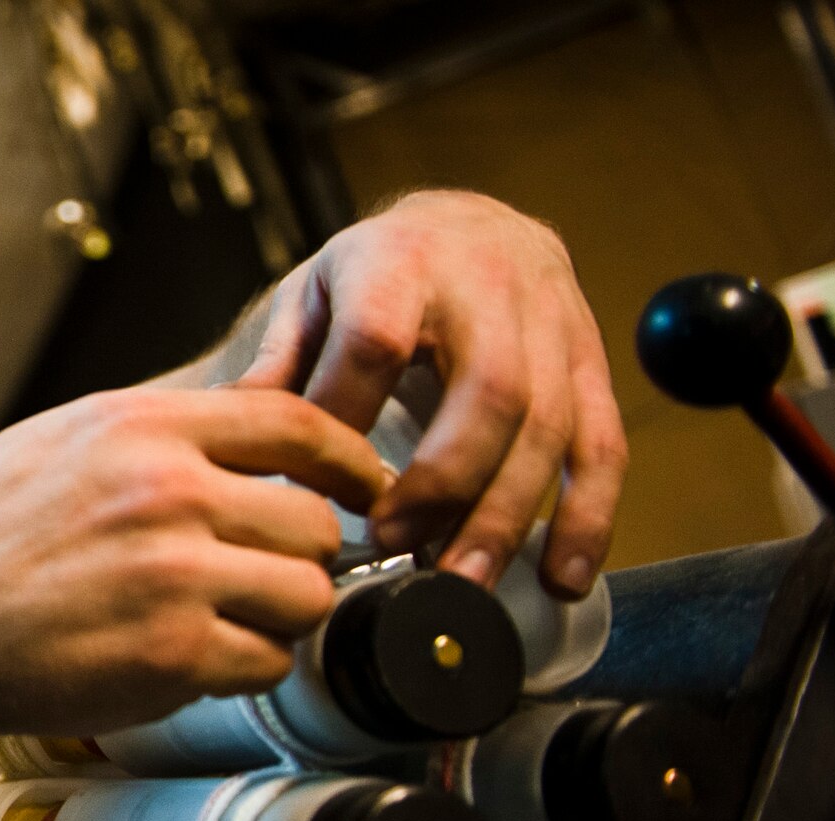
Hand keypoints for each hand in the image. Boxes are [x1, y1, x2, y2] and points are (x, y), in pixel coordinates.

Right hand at [0, 386, 389, 740]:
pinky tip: (186, 661)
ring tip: (218, 623)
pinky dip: (242, 670)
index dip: (352, 460)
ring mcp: (174, 575)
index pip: (299, 424)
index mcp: (142, 427)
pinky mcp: (172, 655)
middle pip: (317, 524)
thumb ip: (153, 434)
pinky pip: (266, 663)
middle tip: (258, 579)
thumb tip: (251, 436)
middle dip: (301, 558)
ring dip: (277, 619)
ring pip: (306, 598)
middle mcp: (168, 492)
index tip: (365, 488)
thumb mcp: (56, 442)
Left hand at [235, 190, 626, 599]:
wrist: (467, 225)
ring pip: (548, 426)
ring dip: (506, 516)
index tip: (319, 484)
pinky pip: (602, 445)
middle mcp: (488, 283)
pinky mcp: (590, 364)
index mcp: (400, 259)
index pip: (377, 338)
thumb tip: (232, 433)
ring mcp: (552, 323)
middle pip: (489, 391)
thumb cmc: (377, 274)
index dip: (348, 416)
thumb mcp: (311, 296)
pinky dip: (586, 518)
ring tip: (460, 580)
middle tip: (394, 546)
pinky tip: (561, 576)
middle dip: (444, 483)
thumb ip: (277, 365)